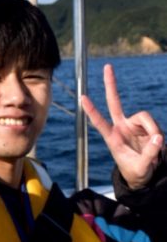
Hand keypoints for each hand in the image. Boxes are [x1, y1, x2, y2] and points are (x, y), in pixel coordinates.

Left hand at [81, 63, 163, 189]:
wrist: (144, 175)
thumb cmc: (136, 172)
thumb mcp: (141, 167)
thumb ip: (150, 153)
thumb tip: (159, 138)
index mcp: (112, 138)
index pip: (100, 122)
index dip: (92, 111)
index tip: (83, 98)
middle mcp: (121, 127)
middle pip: (114, 102)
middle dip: (111, 84)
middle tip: (107, 66)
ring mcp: (133, 125)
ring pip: (145, 117)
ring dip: (153, 130)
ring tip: (156, 149)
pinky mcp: (146, 126)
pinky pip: (155, 125)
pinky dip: (159, 135)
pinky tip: (158, 147)